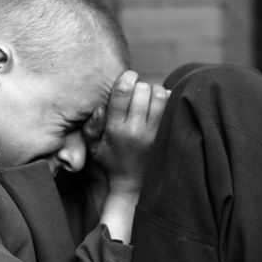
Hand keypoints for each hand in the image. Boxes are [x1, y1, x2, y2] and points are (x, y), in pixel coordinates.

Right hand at [85, 70, 168, 200]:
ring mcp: (152, 134)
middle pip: (142, 90)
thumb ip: (91, 126)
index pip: (122, 92)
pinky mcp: (164, 136)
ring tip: (150, 96)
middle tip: (138, 91)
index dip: (127, 77)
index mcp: (115, 128)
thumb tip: (98, 108)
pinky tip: (160, 104)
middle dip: (140, 85)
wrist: (131, 185)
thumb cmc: (111, 162)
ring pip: (159, 96)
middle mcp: (134, 129)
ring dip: (155, 90)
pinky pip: (170, 107)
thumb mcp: (93, 147)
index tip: (129, 77)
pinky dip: (167, 99)